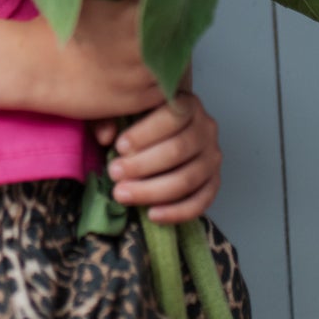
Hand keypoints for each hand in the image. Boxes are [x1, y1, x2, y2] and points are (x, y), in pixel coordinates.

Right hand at [43, 0, 167, 120]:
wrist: (31, 66)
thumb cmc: (54, 30)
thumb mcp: (92, 6)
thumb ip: (122, 7)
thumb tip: (140, 3)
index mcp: (131, 15)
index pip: (167, 11)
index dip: (166, 14)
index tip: (162, 16)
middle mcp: (141, 45)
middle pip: (176, 40)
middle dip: (173, 39)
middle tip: (166, 38)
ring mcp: (139, 74)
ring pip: (174, 69)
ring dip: (170, 64)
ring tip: (160, 61)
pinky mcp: (133, 100)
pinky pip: (164, 94)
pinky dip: (162, 87)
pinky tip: (151, 80)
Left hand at [97, 88, 221, 223]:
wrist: (161, 135)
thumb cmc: (139, 121)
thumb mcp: (122, 111)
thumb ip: (109, 117)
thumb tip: (104, 136)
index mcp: (187, 103)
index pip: (171, 117)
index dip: (145, 133)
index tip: (119, 146)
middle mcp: (206, 128)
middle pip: (177, 150)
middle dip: (142, 165)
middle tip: (114, 173)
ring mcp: (212, 156)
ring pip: (187, 179)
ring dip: (152, 190)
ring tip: (122, 194)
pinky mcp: (214, 182)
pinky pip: (200, 202)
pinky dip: (177, 211)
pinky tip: (152, 215)